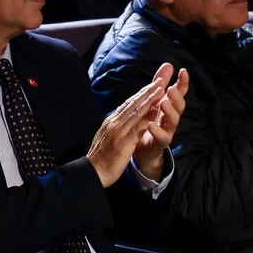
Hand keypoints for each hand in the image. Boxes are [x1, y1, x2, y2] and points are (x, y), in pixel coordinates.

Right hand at [88, 71, 168, 186]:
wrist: (91, 173)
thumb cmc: (100, 159)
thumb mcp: (108, 139)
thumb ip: (115, 128)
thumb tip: (121, 120)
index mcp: (111, 122)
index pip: (128, 104)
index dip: (141, 93)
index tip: (152, 84)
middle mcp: (114, 123)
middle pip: (133, 103)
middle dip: (147, 90)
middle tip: (160, 78)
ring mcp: (118, 131)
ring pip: (135, 110)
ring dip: (149, 97)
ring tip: (160, 87)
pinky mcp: (123, 142)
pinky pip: (137, 126)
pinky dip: (146, 116)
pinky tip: (155, 110)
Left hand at [134, 65, 188, 180]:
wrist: (141, 148)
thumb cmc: (149, 120)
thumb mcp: (154, 101)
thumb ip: (161, 83)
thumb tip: (168, 65)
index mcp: (169, 106)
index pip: (179, 92)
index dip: (182, 83)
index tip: (183, 71)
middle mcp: (171, 117)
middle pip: (179, 106)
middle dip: (177, 97)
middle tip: (171, 89)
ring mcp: (167, 130)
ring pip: (173, 120)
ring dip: (169, 111)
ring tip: (163, 103)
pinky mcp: (160, 143)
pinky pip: (162, 137)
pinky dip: (157, 131)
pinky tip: (151, 124)